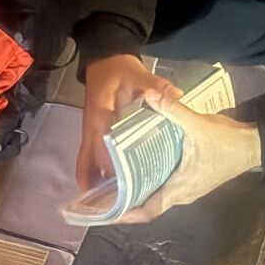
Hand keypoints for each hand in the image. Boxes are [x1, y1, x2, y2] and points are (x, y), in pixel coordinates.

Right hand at [77, 54, 181, 191]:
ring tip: (110, 204)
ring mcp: (91, 132)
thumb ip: (156, 85)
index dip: (111, 168)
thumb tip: (177, 94)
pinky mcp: (95, 132)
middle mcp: (91, 129)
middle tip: (114, 206)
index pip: (103, 149)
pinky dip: (94, 171)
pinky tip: (106, 185)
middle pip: (90, 162)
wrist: (104, 58)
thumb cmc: (119, 69)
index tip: (123, 186)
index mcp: (100, 117)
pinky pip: (90, 156)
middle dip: (99, 184)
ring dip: (95, 181)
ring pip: (87, 162)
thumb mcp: (138, 74)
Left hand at [120, 85, 262, 224]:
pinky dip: (150, 181)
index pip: (149, 210)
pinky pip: (166, 186)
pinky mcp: (192, 180)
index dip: (127, 214)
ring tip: (115, 180)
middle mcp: (183, 194)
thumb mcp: (198, 124)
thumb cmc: (227, 142)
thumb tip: (148, 94)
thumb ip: (172, 110)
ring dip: (138, 190)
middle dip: (127, 200)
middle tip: (103, 192)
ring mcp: (189, 188)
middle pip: (149, 204)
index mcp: (181, 188)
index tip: (106, 213)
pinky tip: (139, 166)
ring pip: (157, 195)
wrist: (254, 145)